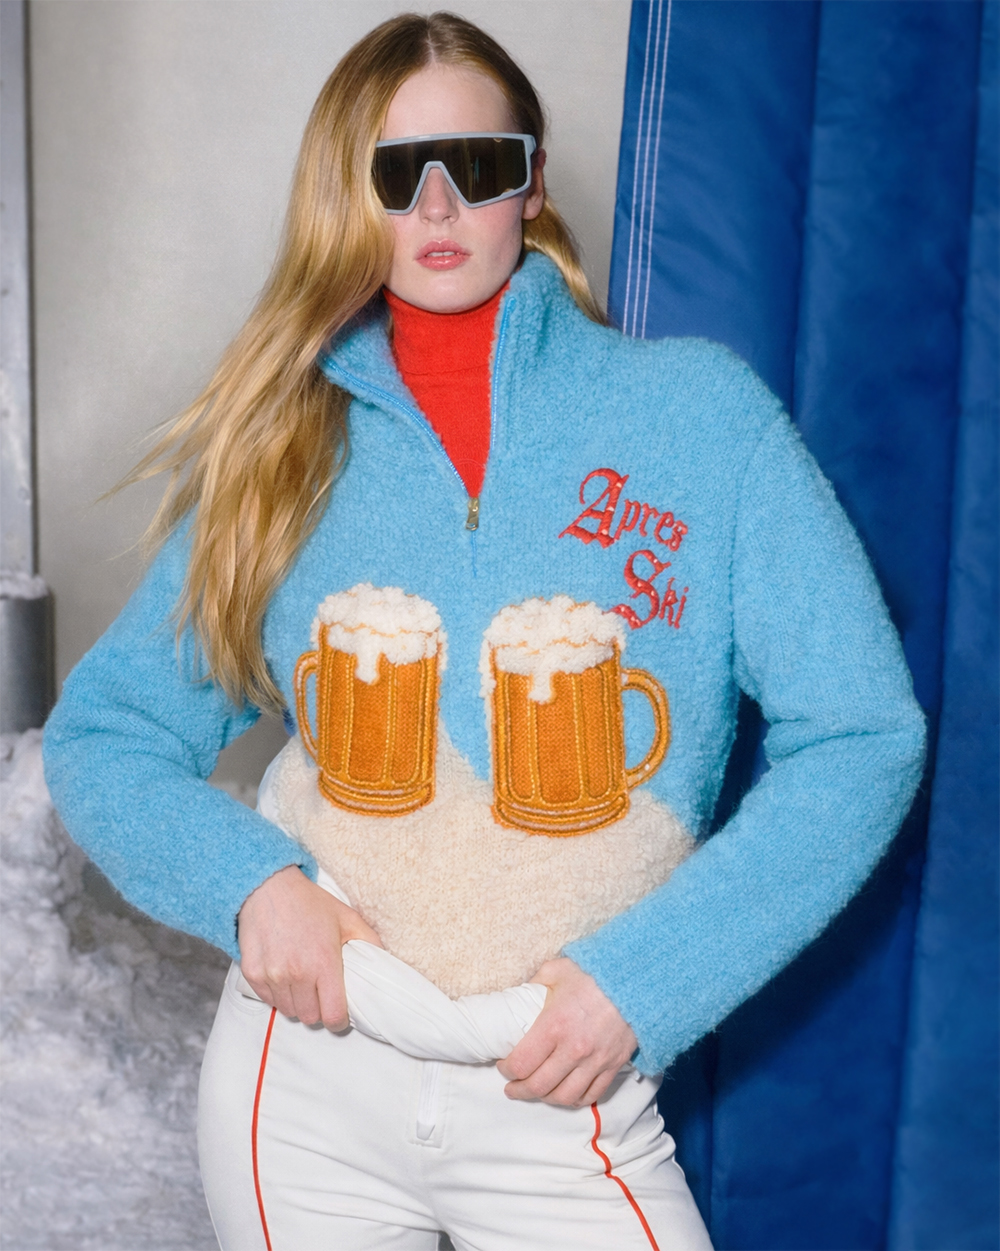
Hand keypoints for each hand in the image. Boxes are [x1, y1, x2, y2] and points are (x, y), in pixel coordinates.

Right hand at [237, 865, 381, 1030]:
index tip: (339, 1014)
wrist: (268, 887)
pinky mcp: (253, 974)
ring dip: (297, 1002)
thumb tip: (384, 962)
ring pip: (288, 1011)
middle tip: (320, 993)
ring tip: (302, 981)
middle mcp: (297, 973)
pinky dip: (278, 994)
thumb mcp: (347, 917)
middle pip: (310, 1018)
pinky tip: (284, 975)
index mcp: (324, 962)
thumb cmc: (309, 903)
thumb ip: (369, 941)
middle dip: (318, 1010)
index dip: (339, 1020)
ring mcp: (273, 975)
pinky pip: (268, 1000)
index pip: (333, 1015)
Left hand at [496, 957, 637, 1105]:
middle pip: (538, 1086)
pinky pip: (590, 1095)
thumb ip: (535, 983)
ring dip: (545, 1098)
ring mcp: (595, 1061)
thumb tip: (519, 994)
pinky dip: (574, 1099)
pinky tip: (564, 1093)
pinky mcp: (613, 1066)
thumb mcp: (557, 970)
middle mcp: (574, 1049)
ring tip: (536, 1092)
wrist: (637, 980)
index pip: (522, 1063)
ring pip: (563, 1097)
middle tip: (512, 1087)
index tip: (504, 1066)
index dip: (507, 1070)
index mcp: (554, 1025)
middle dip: (519, 1090)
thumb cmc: (595, 973)